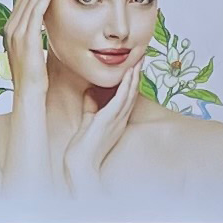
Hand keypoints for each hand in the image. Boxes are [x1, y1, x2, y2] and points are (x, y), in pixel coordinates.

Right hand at [0, 0, 68, 195]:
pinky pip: (30, 25)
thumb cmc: (45, 117)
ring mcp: (17, 55)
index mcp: (24, 54)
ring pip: (25, 10)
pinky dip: (38, 3)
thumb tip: (68, 51)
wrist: (34, 139)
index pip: (29, 13)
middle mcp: (16, 51)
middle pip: (23, 5)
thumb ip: (58, 63)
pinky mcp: (24, 61)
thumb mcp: (55, 82)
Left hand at [61, 53, 140, 194]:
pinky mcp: (110, 119)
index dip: (131, 80)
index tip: (134, 65)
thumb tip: (90, 92)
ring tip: (139, 60)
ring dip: (135, 76)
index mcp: (116, 120)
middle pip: (133, 92)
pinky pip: (121, 99)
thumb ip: (91, 107)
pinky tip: (129, 74)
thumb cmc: (83, 148)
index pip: (127, 96)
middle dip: (137, 74)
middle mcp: (120, 119)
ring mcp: (117, 119)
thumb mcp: (89, 121)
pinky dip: (126, 85)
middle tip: (142, 57)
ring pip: (130, 93)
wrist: (80, 165)